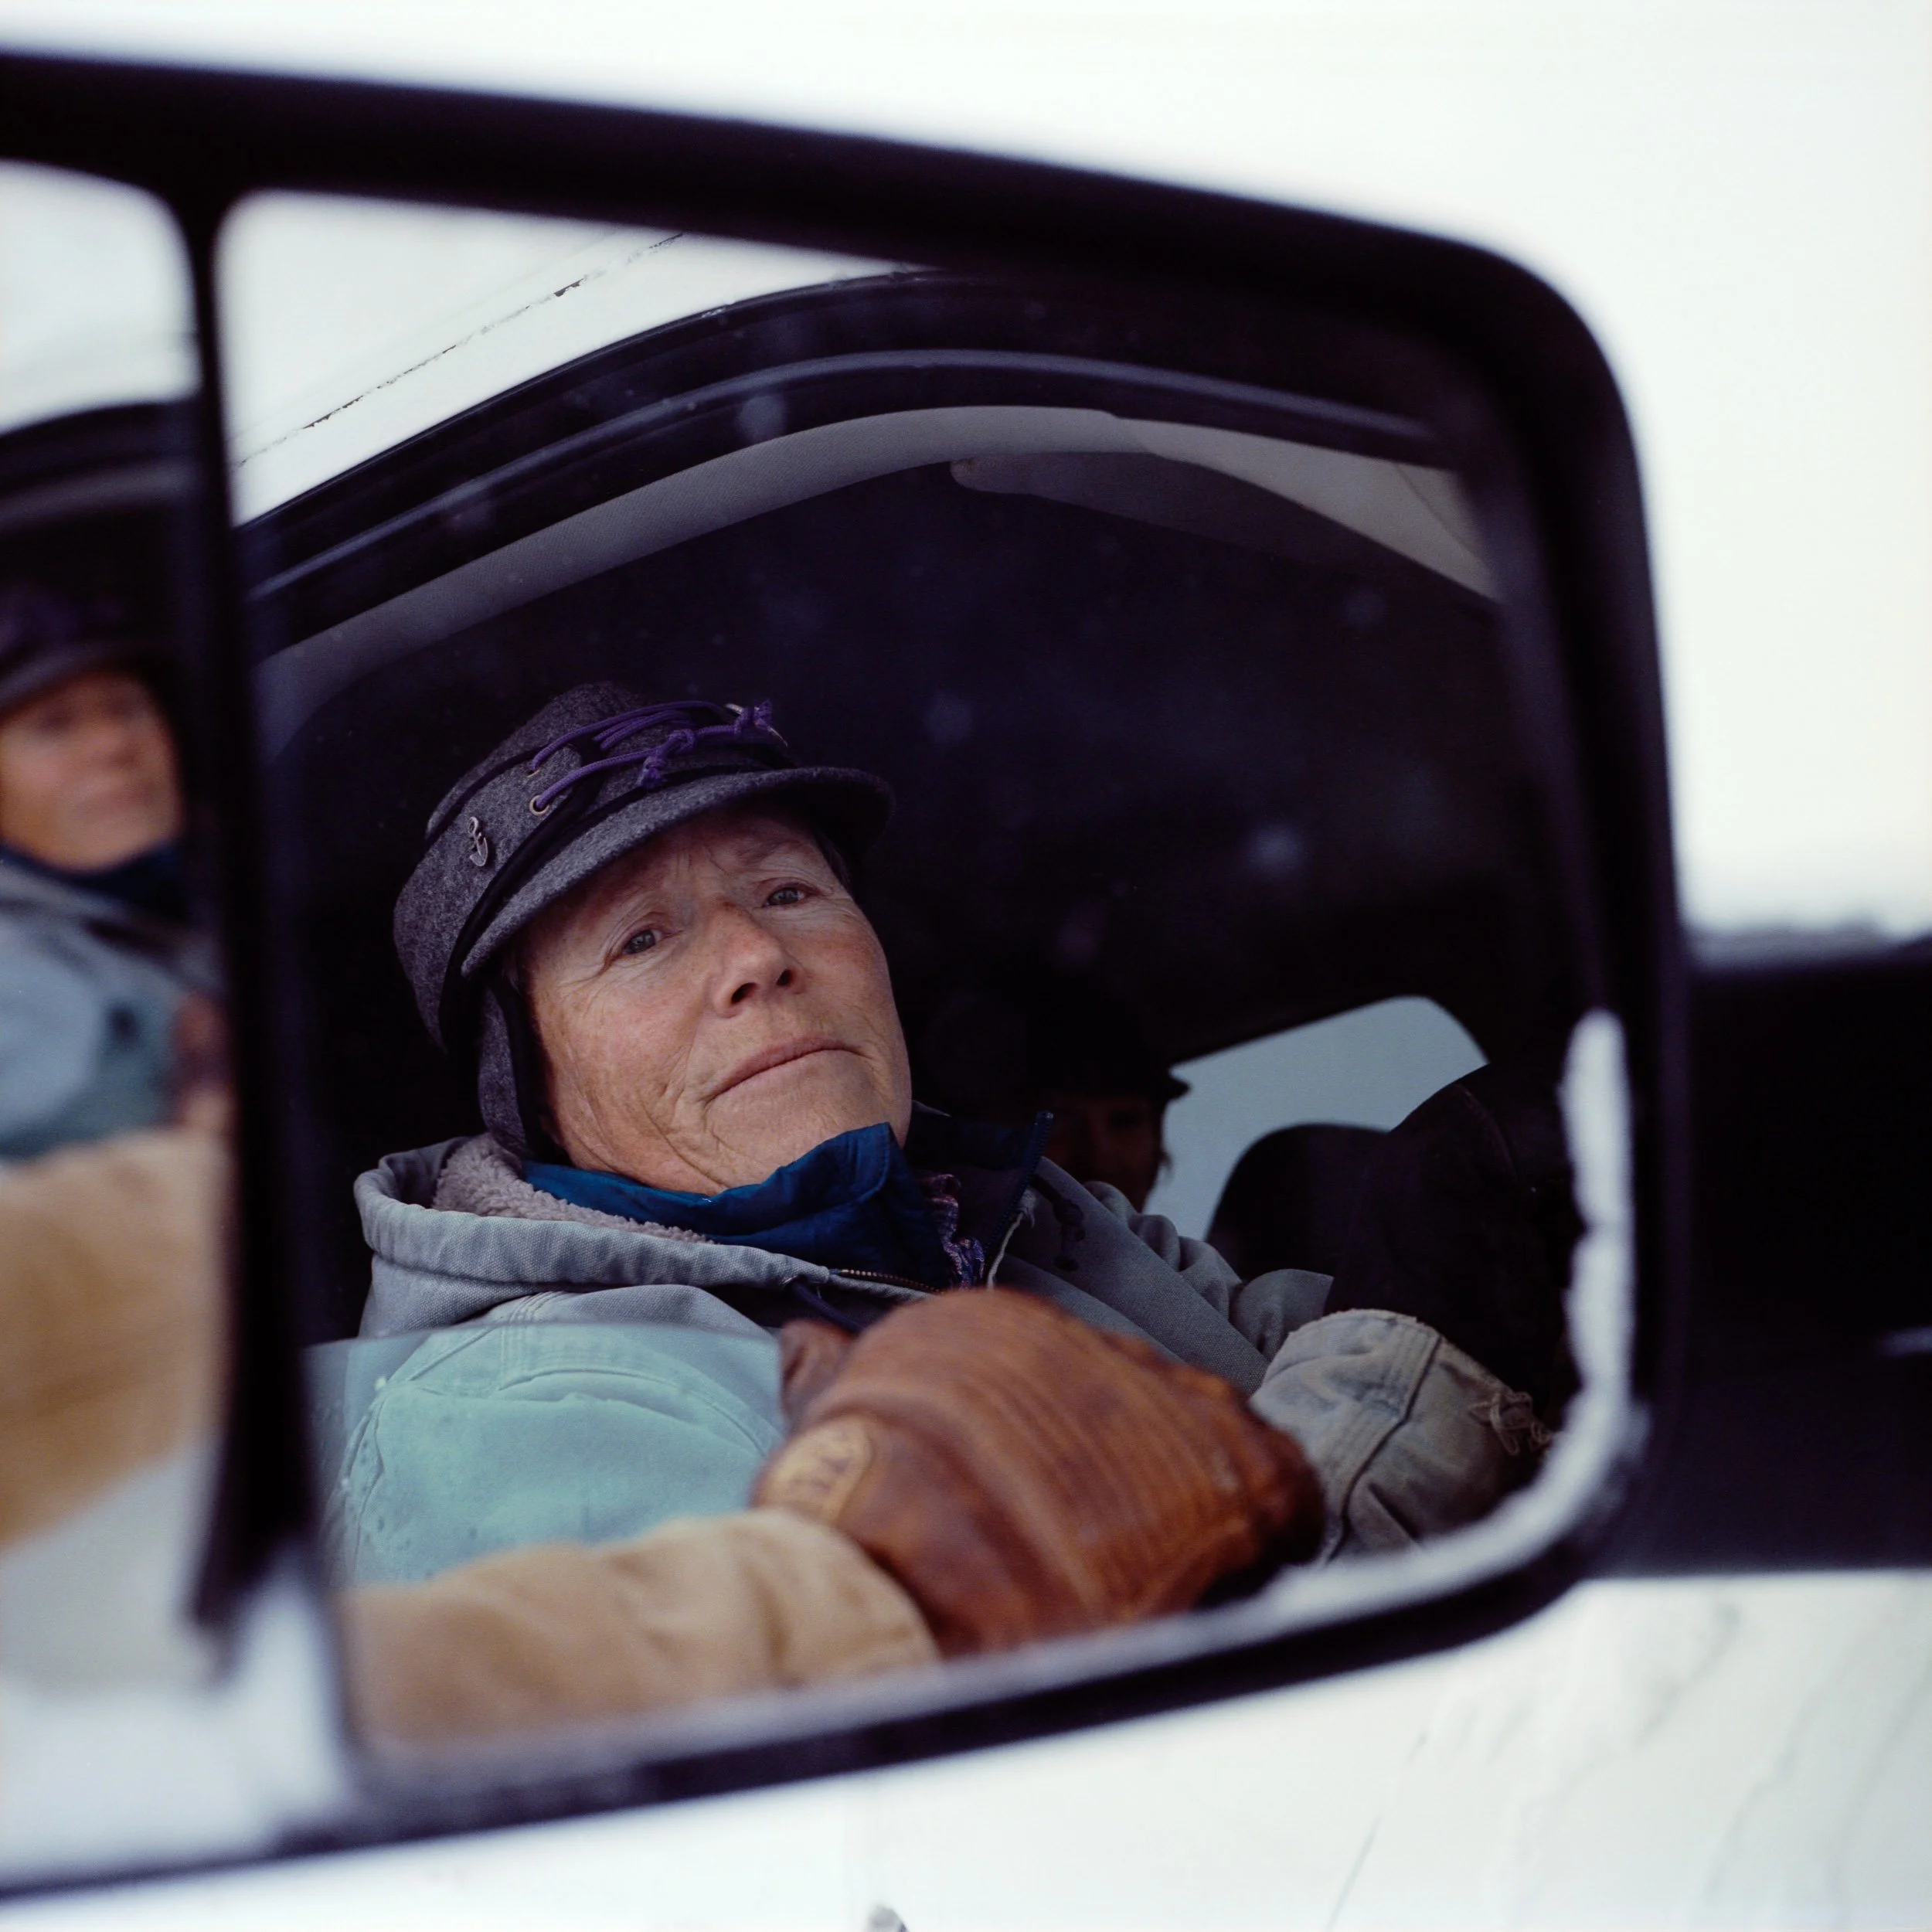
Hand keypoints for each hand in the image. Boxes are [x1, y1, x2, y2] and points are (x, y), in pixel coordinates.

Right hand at [754, 1289, 1323, 1654]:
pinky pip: (1281, 1494)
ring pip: (1206, 1446)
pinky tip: (1215, 1581)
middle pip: (1137, 1409)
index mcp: (999, 1327)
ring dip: (1189, 1510)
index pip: (1061, 1374)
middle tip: (1097, 1555)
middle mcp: (1092, 1342)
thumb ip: (825, 1371)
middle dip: (1127, 1476)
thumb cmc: (851, 1517)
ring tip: (1151, 1580)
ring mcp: (1167, 1403)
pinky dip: (1261, 1539)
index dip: (1061, 1448)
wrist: (893, 1581)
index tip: (1046, 1505)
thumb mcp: (827, 1426)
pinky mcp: (1234, 1472)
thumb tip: (800, 1336)